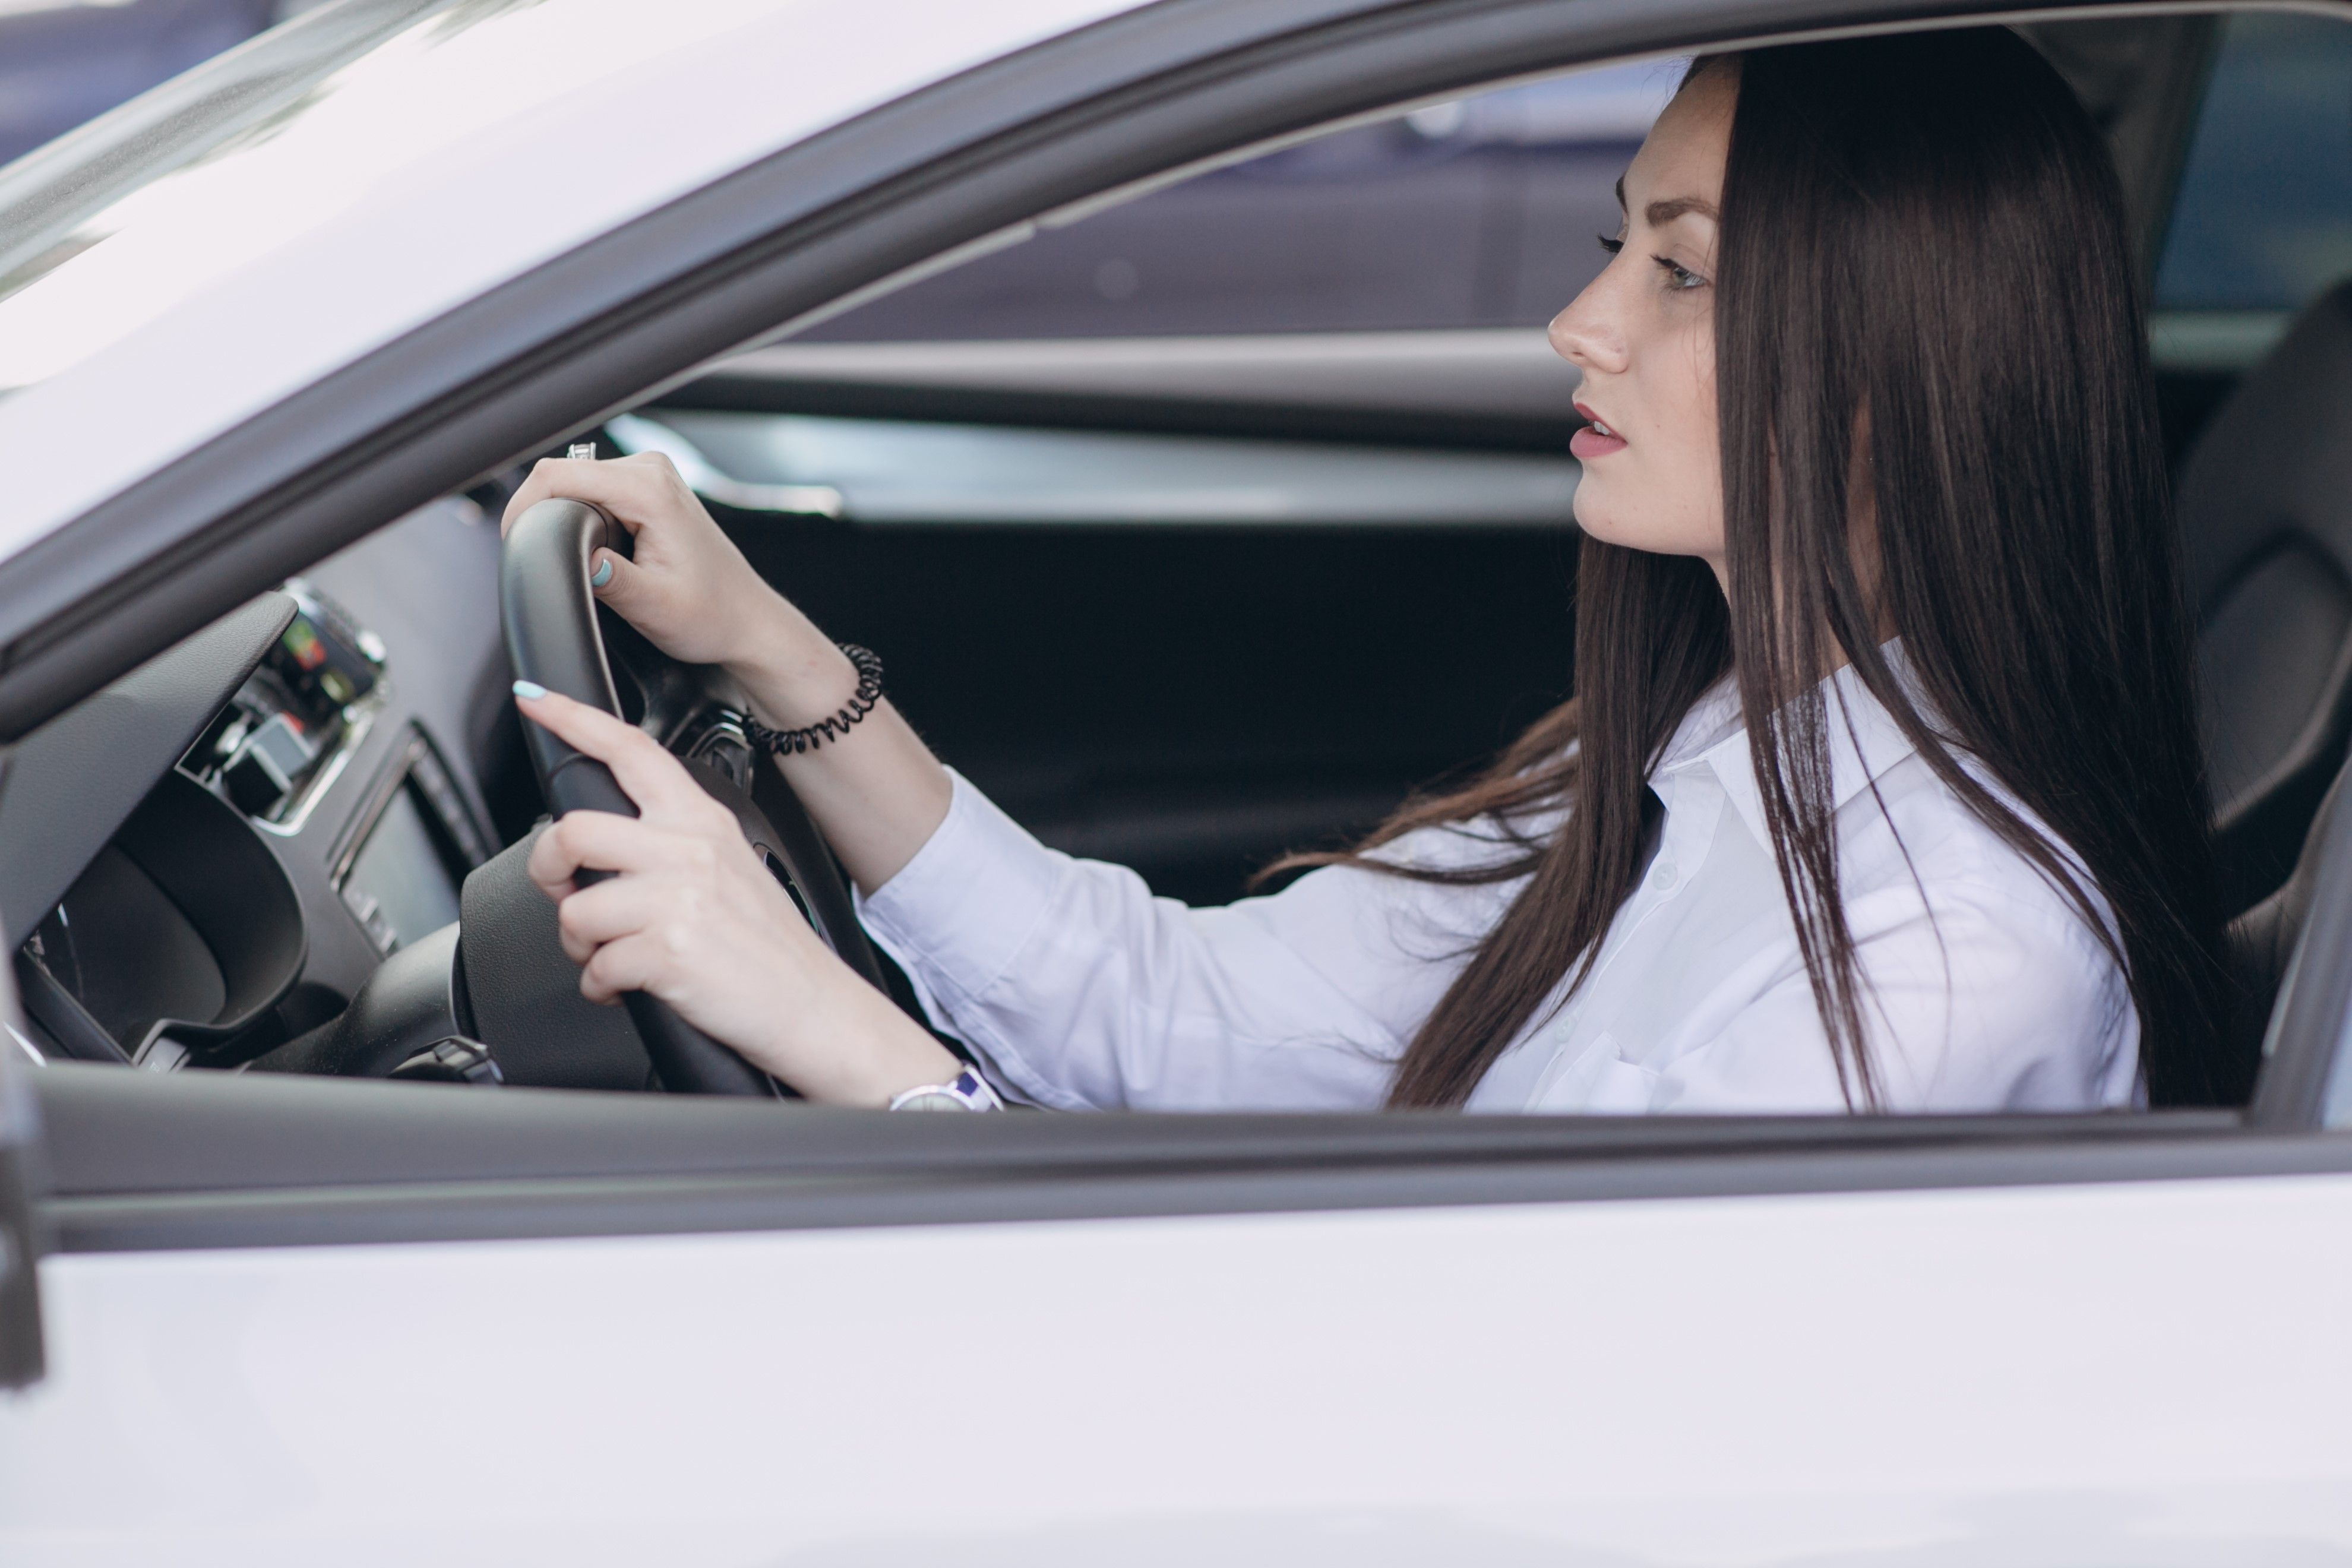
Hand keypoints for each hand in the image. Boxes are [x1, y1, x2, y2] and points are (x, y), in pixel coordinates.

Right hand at [501, 450, 810, 674]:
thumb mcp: (653, 606)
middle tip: (551, 564)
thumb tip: (578, 559)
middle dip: (543, 516)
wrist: (747, 621)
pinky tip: (597, 550)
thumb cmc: (711, 615)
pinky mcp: (647, 487)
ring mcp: (651, 475)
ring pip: (574, 482)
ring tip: (582, 561)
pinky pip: (593, 490)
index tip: (517, 544)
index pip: (557, 475)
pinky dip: (582, 518)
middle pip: (561, 474)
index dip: (523, 507)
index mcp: (650, 490)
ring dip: (563, 518)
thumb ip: (611, 579)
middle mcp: (651, 470)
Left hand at [514, 683, 960, 1105]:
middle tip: (567, 895)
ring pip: (576, 909)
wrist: (815, 1007)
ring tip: (614, 957)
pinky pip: (594, 967)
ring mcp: (678, 899)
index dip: (574, 720)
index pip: (631, 751)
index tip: (535, 703)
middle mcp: (689, 850)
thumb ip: (671, 844)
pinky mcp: (667, 951)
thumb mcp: (732, 868)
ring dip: (581, 945)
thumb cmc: (771, 948)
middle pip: (573, 830)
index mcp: (702, 822)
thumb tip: (602, 852)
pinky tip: (630, 989)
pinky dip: (602, 989)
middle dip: (550, 871)